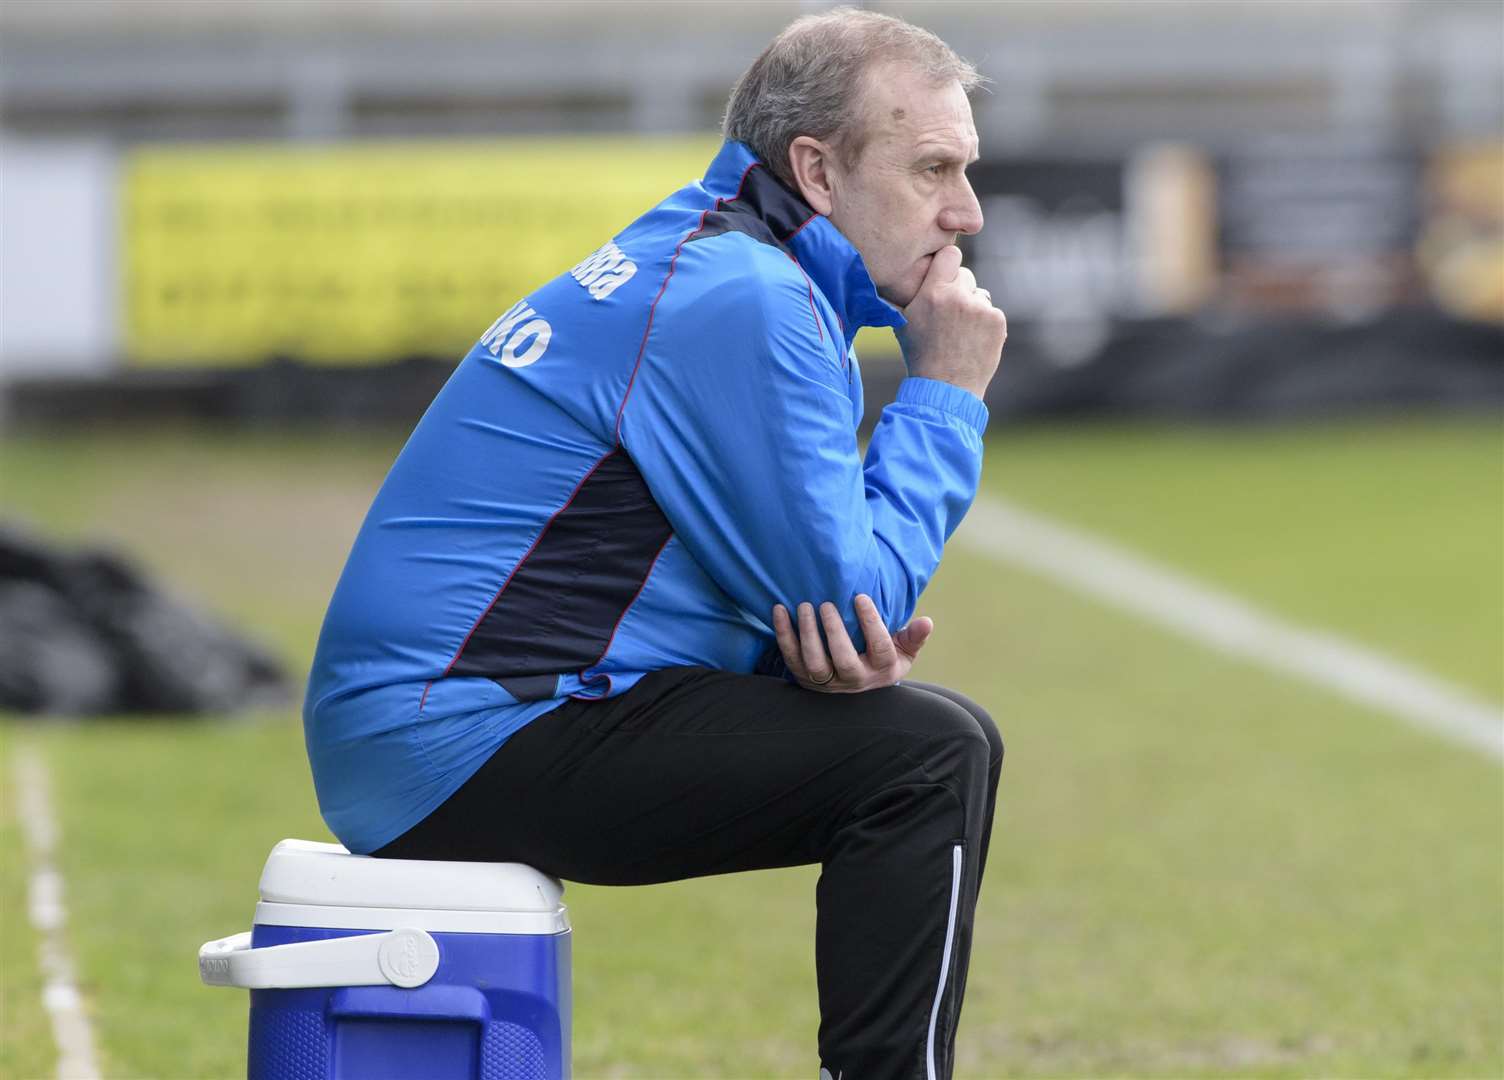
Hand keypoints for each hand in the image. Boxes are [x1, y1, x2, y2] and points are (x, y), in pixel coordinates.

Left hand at [771, 594, 933, 692]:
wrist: (858, 689)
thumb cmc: (882, 661)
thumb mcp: (904, 652)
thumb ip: (914, 637)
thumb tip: (927, 622)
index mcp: (881, 670)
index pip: (879, 648)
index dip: (870, 623)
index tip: (860, 597)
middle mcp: (854, 680)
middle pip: (843, 661)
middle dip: (834, 632)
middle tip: (827, 604)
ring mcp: (827, 683)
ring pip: (814, 664)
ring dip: (807, 635)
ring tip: (805, 606)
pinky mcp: (804, 679)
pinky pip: (790, 658)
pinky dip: (783, 635)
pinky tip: (779, 611)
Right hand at [895, 245, 1006, 398]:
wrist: (945, 388)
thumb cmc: (919, 355)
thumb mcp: (902, 323)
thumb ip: (900, 296)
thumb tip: (885, 276)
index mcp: (933, 293)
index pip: (950, 254)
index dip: (947, 263)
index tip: (944, 274)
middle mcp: (958, 297)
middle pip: (965, 274)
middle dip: (958, 289)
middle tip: (949, 314)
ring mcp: (981, 309)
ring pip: (979, 295)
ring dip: (972, 308)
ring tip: (960, 333)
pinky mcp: (997, 321)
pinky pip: (991, 312)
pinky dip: (985, 324)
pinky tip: (972, 340)